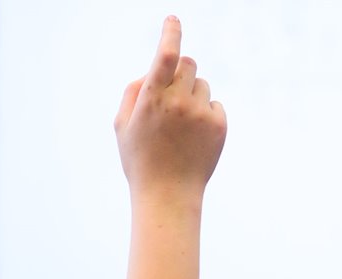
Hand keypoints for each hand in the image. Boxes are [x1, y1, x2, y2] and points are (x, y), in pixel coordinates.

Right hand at [114, 16, 226, 204]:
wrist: (168, 195)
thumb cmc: (141, 160)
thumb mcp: (122, 127)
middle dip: (181, 72)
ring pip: (202, 84)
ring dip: (193, 95)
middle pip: (188, 63)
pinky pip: (215, 104)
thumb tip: (149, 71)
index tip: (173, 19)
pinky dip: (206, 114)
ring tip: (181, 126)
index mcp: (151, 99)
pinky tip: (194, 137)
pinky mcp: (219, 124)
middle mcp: (178, 102)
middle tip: (173, 94)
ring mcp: (201, 113)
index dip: (170, 33)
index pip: (165, 56)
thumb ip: (132, 93)